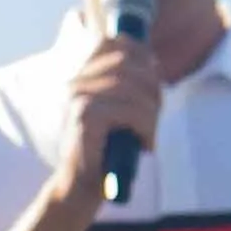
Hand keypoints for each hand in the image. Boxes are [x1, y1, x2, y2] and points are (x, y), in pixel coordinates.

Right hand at [52, 19, 173, 208]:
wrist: (82, 187)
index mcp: (80, 77)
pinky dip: (147, 128)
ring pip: (134, 89)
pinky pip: (132, 111)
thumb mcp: (119, 110)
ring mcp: (77, 98)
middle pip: (129, 64)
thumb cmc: (105, 151)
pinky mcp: (85, 117)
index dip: (139, 52)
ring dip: (152, 113)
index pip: (111, 43)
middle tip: (155, 116)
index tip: (154, 74)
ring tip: (149, 134)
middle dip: (152, 88)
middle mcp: (75, 83)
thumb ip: (130, 84)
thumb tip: (152, 60)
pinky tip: (145, 143)